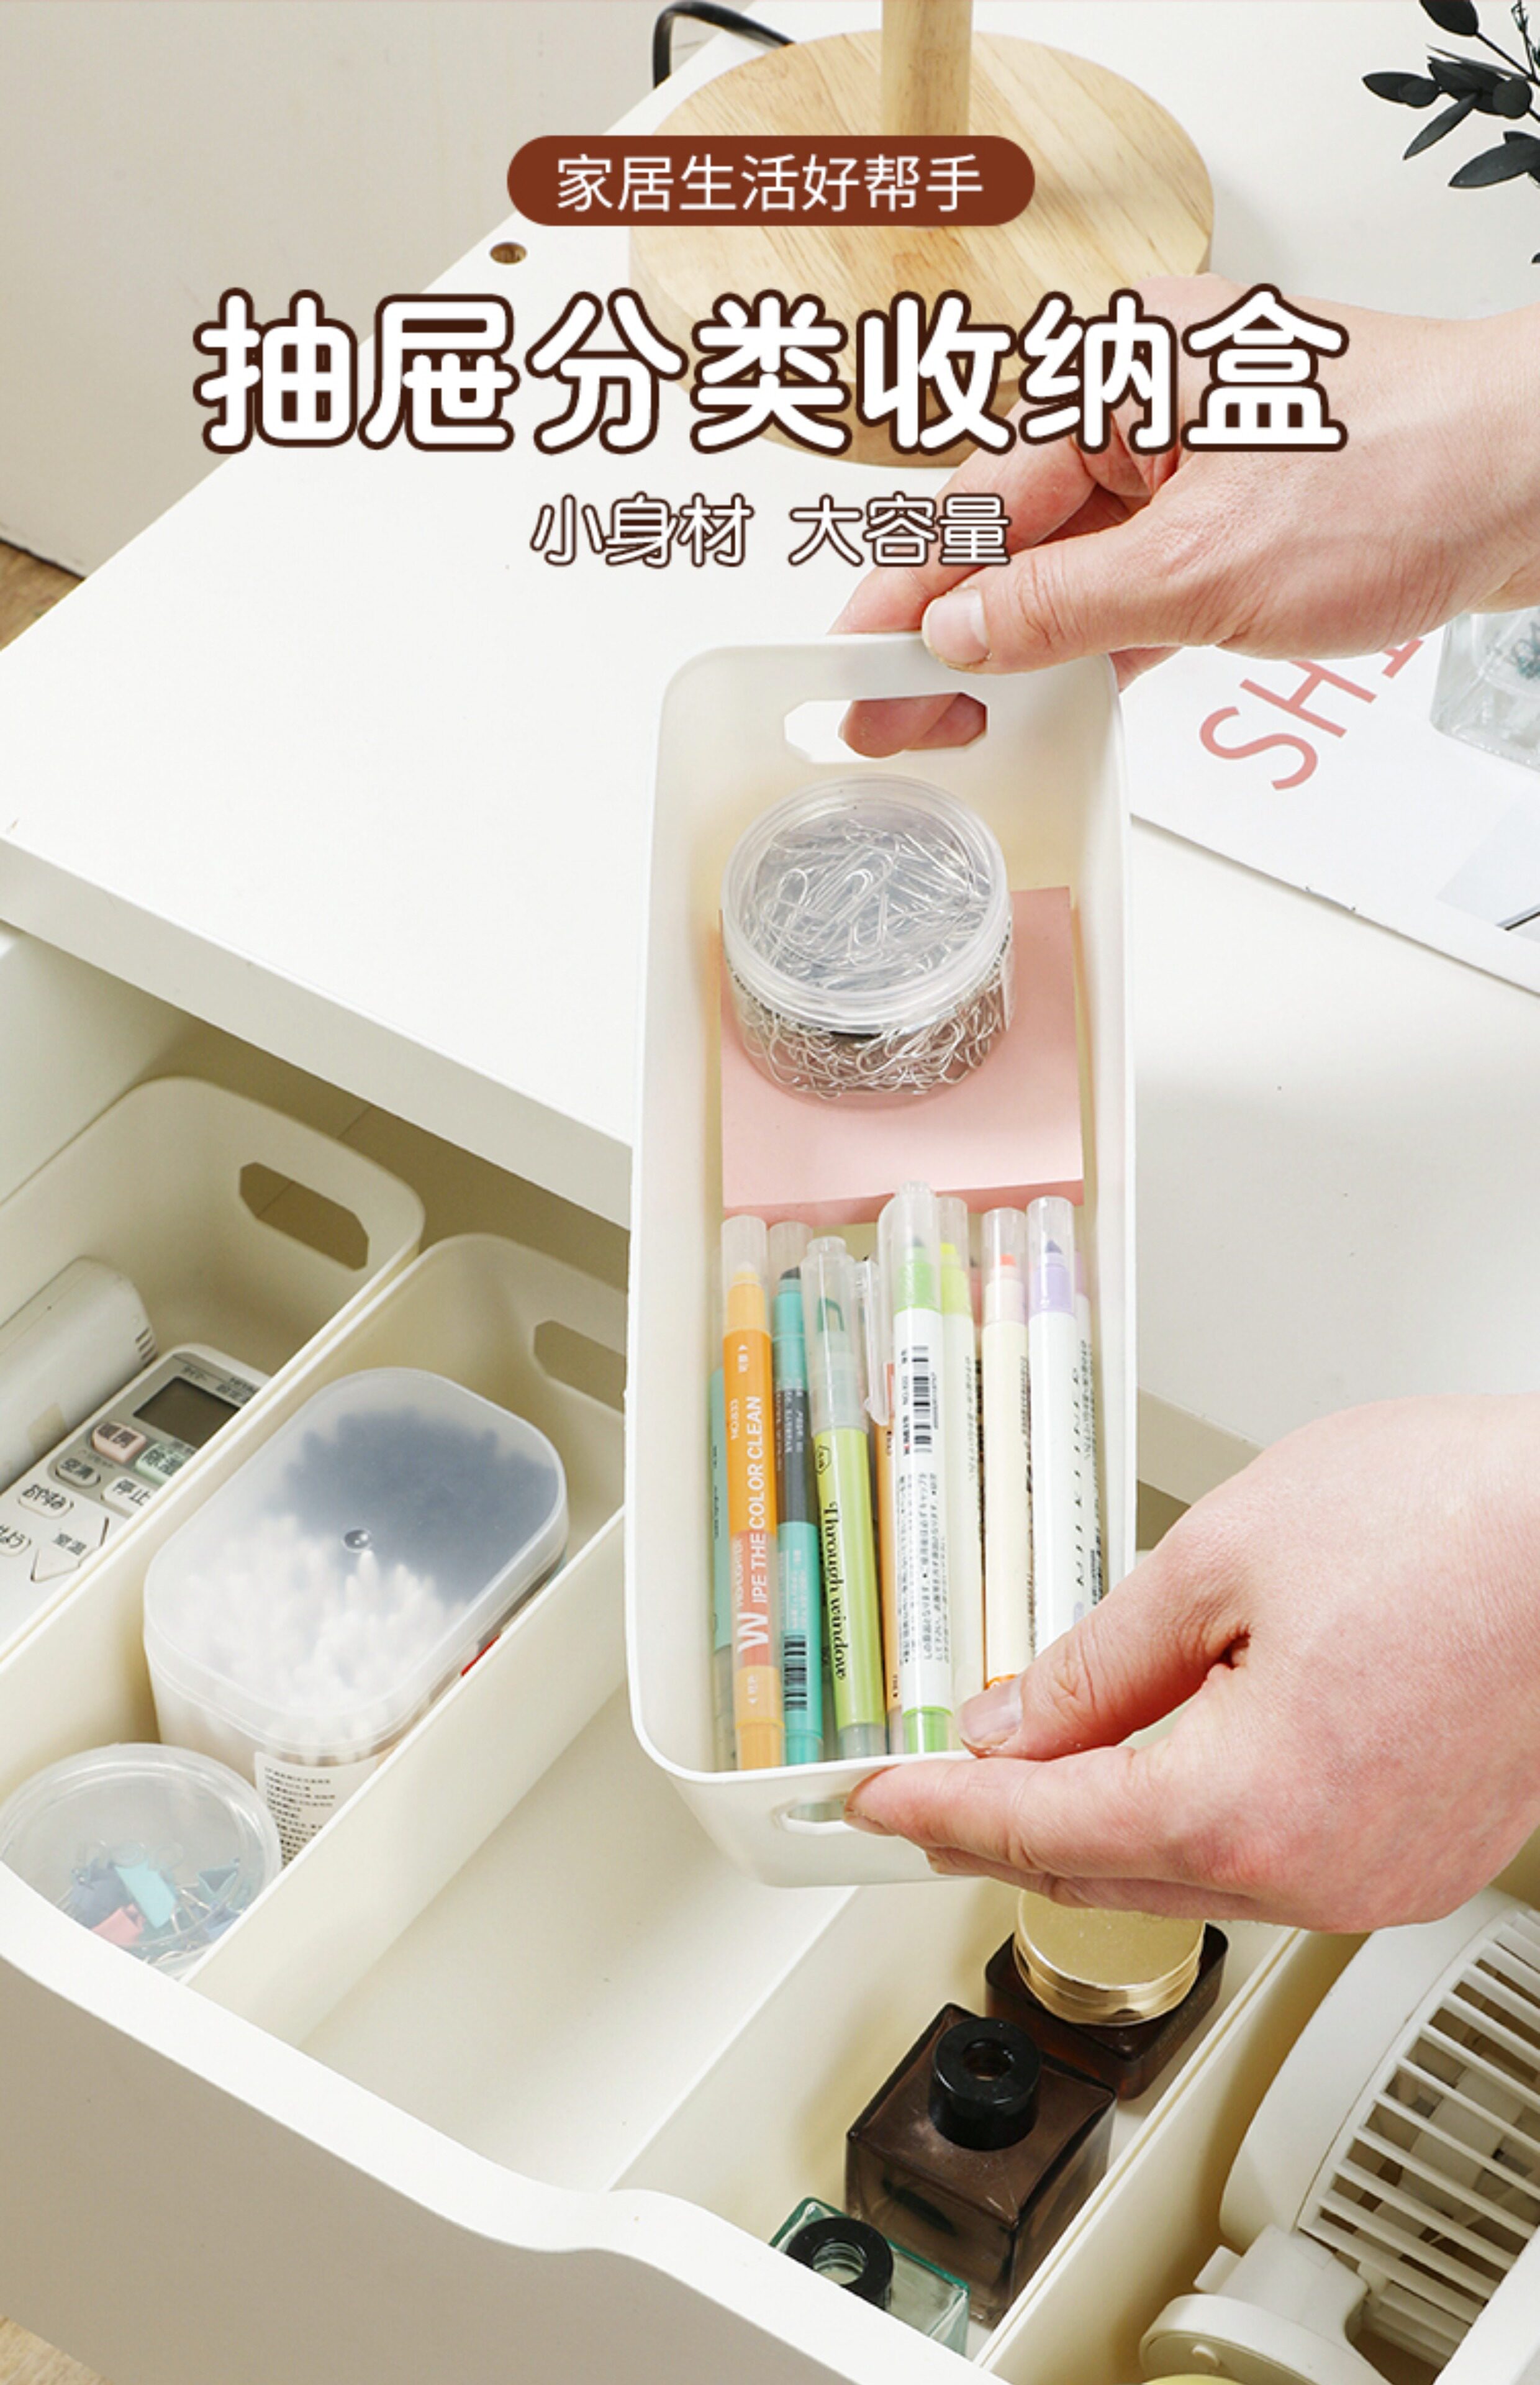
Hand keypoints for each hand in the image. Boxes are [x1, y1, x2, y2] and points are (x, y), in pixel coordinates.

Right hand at [836, 278, 1539, 758]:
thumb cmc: (1411, 475)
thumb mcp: (1205, 568)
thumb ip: (1063, 605)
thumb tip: (961, 632)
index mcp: (1123, 374)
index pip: (977, 500)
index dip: (905, 593)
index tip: (853, 662)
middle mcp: (1149, 406)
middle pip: (1012, 534)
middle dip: (947, 632)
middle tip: (889, 719)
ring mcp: (1194, 464)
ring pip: (1071, 569)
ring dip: (1016, 650)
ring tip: (951, 727)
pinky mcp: (1237, 519)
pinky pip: (1136, 589)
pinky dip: (1095, 647)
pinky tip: (1049, 705)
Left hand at [845, 1396, 1539, 1931]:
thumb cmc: (1446, 1522)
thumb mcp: (1219, 1559)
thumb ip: (1098, 1663)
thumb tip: (1015, 1725)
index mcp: (1244, 1807)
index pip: (1040, 1826)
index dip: (942, 1809)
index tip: (878, 1803)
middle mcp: (1316, 1874)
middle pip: (1106, 1867)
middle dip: (1006, 1826)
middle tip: (929, 1794)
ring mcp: (1377, 1876)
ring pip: (1190, 1872)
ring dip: (1101, 1822)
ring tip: (1033, 1767)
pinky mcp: (1419, 1854)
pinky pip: (1272, 1860)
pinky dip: (1196, 1819)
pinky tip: (1163, 1766)